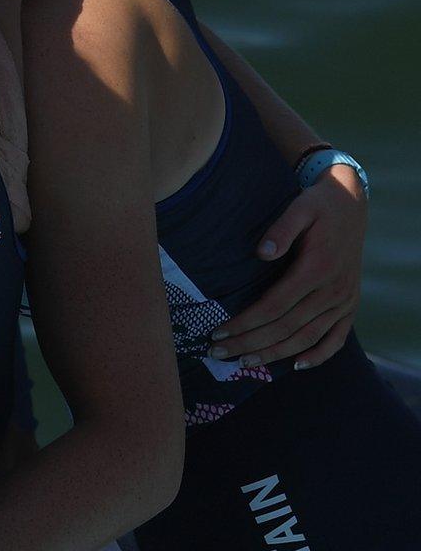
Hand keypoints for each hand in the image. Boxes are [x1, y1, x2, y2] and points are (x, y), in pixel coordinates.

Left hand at [211, 168, 366, 370]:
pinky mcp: (350, 305)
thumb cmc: (318, 206)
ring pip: (308, 337)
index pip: (275, 306)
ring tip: (245, 363)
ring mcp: (344, 301)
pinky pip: (337, 337)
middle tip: (218, 354)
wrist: (352, 204)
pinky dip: (319, 355)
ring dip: (276, 353)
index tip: (218, 332)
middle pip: (287, 327)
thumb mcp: (299, 207)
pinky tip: (297, 366)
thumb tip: (262, 253)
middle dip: (251, 343)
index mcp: (317, 268)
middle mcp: (333, 290)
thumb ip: (281, 230)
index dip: (246, 323)